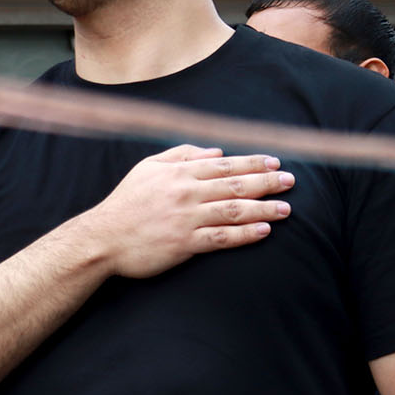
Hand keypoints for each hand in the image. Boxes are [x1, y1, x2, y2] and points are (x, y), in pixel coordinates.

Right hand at [82, 146, 292, 279]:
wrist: (102, 238)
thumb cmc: (125, 203)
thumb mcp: (148, 169)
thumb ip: (181, 155)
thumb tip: (216, 151)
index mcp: (179, 173)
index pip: (224, 165)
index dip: (253, 163)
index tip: (275, 163)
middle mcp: (186, 193)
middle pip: (235, 185)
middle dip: (267, 182)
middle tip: (291, 182)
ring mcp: (186, 219)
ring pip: (233, 210)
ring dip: (263, 208)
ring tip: (286, 209)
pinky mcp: (184, 244)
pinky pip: (221, 238)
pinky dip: (244, 234)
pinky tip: (263, 231)